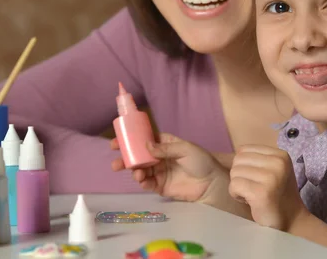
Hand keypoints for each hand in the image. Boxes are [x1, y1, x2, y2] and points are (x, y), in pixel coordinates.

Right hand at [110, 133, 224, 202]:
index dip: (130, 140)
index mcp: (164, 144)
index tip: (116, 143)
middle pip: (138, 156)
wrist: (211, 184)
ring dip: (134, 171)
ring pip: (140, 170)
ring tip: (137, 173)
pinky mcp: (160, 186)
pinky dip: (142, 182)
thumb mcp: (185, 149)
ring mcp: (159, 172)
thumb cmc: (201, 162)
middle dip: (125, 158)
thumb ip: (165, 149)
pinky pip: (147, 183)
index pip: (144, 140)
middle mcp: (159, 157)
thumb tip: (146, 146)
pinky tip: (142, 181)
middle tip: (116, 162)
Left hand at [229, 145, 306, 230]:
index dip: (242, 166)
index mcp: (280, 155)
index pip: (243, 149)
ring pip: (234, 172)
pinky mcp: (262, 193)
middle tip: (253, 188)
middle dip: (239, 175)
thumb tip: (218, 154)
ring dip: (237, 186)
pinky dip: (236, 195)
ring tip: (252, 195)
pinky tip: (249, 201)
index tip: (255, 179)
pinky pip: (234, 185)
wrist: (291, 222)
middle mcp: (278, 163)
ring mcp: (272, 177)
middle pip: (237, 160)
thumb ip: (254, 159)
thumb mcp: (271, 170)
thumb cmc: (276, 195)